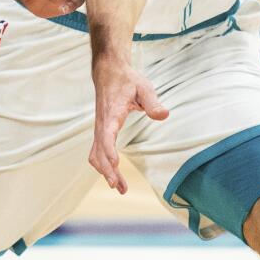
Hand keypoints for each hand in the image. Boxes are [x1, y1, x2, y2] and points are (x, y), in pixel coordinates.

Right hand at [88, 56, 168, 193]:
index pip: (107, 135)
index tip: (116, 164)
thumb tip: (164, 115)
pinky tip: (112, 174)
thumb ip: (153, 103)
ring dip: (104, 171)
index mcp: (111, 113)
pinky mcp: (100, 130)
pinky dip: (102, 165)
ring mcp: (99, 128)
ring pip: (95, 154)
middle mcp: (102, 123)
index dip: (110, 150)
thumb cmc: (127, 80)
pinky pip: (96, 151)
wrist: (108, 72)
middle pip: (99, 151)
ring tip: (119, 187)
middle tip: (120, 187)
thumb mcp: (144, 88)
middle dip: (108, 170)